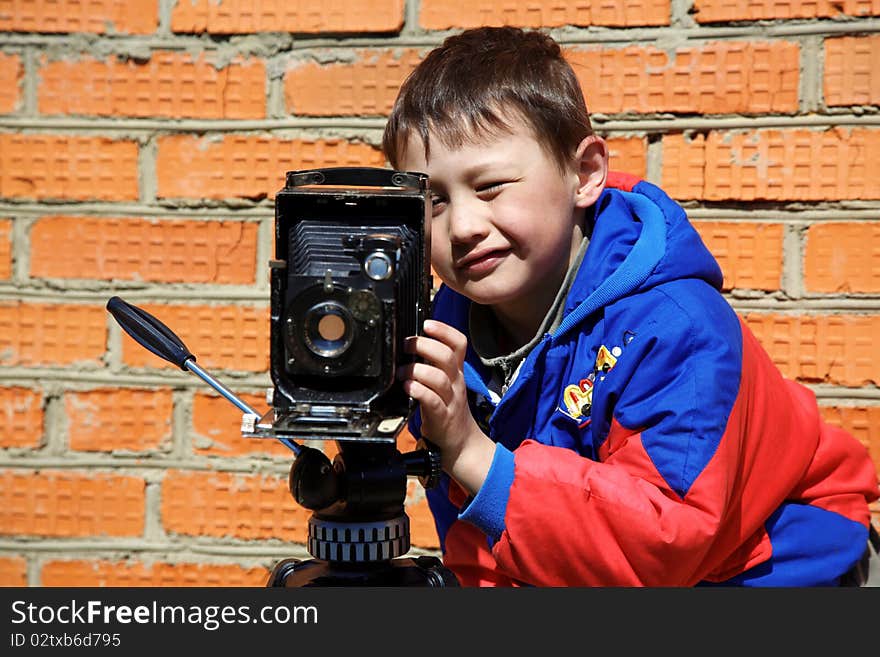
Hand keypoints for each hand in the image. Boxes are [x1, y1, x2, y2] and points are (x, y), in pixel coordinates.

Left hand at [397, 320, 494, 493]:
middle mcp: (456, 383)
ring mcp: (450, 400)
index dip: (444, 330)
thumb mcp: (445, 383)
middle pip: (447, 357)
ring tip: (402, 372)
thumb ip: (431, 366)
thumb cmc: (447, 410)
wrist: (461, 444)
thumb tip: (409, 345)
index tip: (426, 323)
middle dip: (425, 346)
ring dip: (416, 370)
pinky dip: (418, 391)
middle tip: (407, 346)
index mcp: (456, 372)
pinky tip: (408, 388)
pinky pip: (432, 401)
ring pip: (439, 377)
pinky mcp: (442, 417)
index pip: (458, 343)